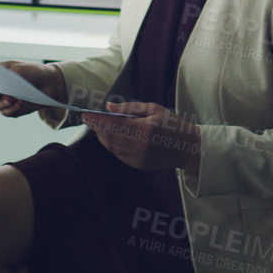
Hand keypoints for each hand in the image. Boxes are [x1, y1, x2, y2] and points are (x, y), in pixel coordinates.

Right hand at [0, 61, 65, 116]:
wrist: (48, 83)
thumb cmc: (31, 71)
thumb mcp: (22, 68)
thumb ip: (9, 74)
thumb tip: (0, 84)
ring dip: (0, 103)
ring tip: (12, 98)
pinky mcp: (9, 110)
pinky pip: (6, 112)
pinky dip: (12, 108)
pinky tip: (19, 103)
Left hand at [84, 101, 201, 172]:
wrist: (187, 147)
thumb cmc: (172, 124)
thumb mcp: (154, 109)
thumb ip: (130, 108)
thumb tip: (109, 107)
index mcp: (145, 129)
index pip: (114, 124)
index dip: (98, 119)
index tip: (86, 114)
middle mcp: (141, 145)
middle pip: (110, 136)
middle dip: (96, 127)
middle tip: (88, 119)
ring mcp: (139, 157)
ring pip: (112, 147)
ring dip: (102, 136)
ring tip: (97, 126)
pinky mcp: (138, 164)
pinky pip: (118, 154)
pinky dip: (110, 145)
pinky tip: (109, 137)